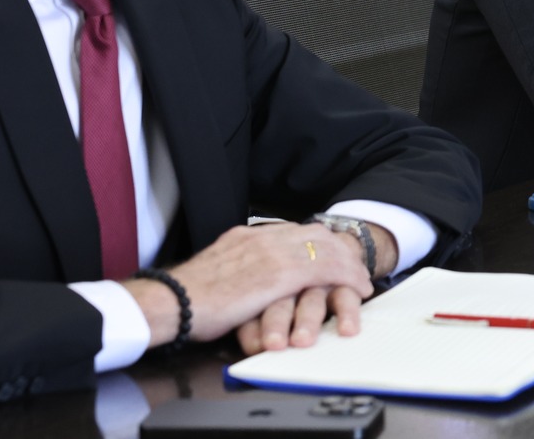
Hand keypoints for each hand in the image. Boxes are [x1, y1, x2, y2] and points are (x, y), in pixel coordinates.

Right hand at [123, 222, 373, 351]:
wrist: (172, 302)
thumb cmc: (185, 298)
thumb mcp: (215, 274)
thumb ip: (235, 270)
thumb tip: (242, 282)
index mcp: (245, 236)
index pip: (292, 232)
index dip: (315, 243)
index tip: (328, 254)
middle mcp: (262, 237)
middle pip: (314, 234)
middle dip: (338, 249)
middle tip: (353, 266)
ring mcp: (273, 252)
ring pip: (325, 247)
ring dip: (348, 264)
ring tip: (361, 279)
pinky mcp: (281, 273)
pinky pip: (326, 268)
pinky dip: (346, 277)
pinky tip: (358, 288)